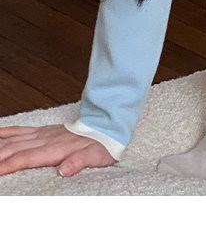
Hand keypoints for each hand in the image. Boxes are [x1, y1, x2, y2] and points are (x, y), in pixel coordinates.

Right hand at [0, 123, 114, 176]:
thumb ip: (79, 162)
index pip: (24, 158)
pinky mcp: (44, 131)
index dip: (6, 165)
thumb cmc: (101, 144)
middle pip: (13, 149)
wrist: (106, 125)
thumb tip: (64, 170)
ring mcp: (43, 134)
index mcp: (54, 149)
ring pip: (14, 140)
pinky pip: (21, 131)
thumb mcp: (95, 156)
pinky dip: (6, 132)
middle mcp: (45, 140)